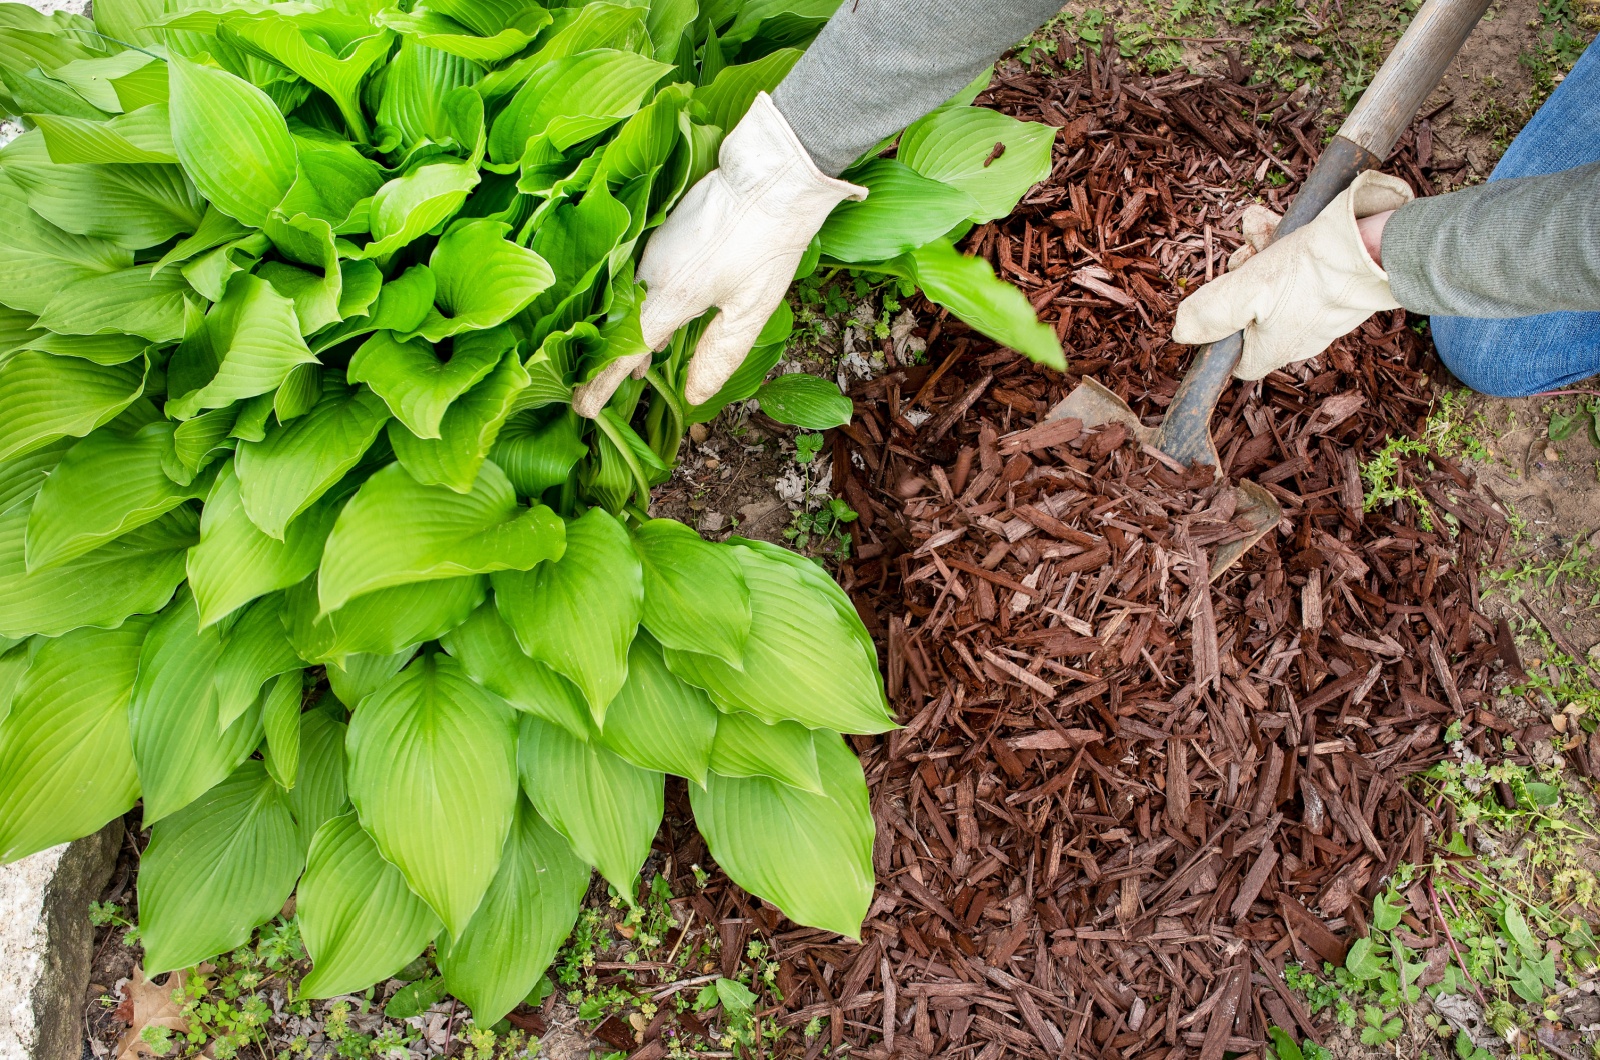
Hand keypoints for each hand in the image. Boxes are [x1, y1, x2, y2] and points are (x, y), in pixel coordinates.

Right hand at [571, 93, 865, 417]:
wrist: (772, 173)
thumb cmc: (768, 242)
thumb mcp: (751, 310)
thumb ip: (719, 355)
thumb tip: (693, 397)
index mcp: (670, 297)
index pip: (624, 353)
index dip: (602, 384)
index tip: (583, 409)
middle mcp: (651, 272)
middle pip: (619, 327)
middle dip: (614, 362)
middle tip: (617, 390)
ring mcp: (654, 247)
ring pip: (630, 300)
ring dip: (633, 332)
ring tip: (644, 362)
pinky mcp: (663, 229)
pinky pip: (640, 277)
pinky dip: (644, 303)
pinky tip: (664, 313)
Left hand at [1171, 170, 1413, 379]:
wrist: (1377, 249)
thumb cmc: (1311, 274)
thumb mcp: (1245, 290)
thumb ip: (1210, 314)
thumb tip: (1182, 333)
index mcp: (1274, 351)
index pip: (1237, 360)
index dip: (1221, 332)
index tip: (1219, 301)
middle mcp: (1299, 339)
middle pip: (1254, 314)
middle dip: (1241, 278)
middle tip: (1243, 254)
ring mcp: (1322, 314)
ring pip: (1277, 284)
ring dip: (1262, 253)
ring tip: (1261, 226)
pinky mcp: (1340, 288)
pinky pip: (1304, 270)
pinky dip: (1288, 245)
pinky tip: (1278, 221)